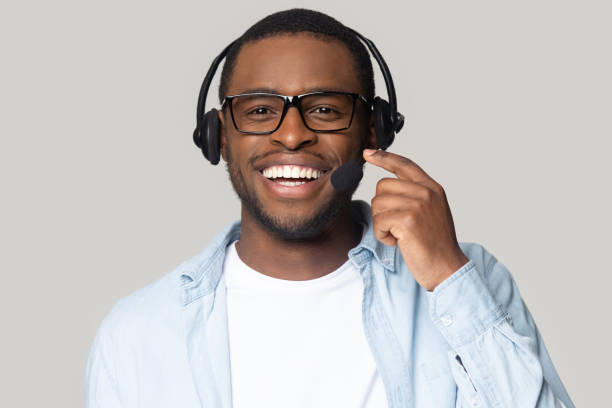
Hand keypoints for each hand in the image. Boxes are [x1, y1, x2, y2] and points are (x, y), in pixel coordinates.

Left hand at [363, 149, 469, 290]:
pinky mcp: (407, 219)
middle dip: (382, 207)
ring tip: (399, 235)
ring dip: (381, 223)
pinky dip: (382, 235)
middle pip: (382, 186)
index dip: (384, 157)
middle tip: (396, 225)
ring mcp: (418, 204)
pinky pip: (378, 221)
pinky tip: (397, 242)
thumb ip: (415, 196)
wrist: (447, 268)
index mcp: (432, 188)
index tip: (368, 153)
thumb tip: (386, 188)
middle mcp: (426, 192)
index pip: (404, 165)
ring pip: (377, 203)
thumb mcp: (430, 212)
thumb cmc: (435, 244)